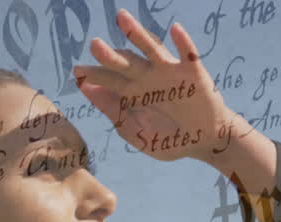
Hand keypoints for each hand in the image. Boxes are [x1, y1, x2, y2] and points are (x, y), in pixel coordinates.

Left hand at [74, 9, 252, 164]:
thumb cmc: (168, 139)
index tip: (77, 72)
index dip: (94, 75)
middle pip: (125, 62)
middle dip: (109, 55)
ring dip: (137, 34)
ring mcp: (170, 72)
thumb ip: (114, 112)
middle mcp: (148, 77)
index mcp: (132, 92)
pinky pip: (188, 54)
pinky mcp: (193, 73)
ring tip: (122, 19)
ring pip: (151, 49)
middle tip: (94, 45)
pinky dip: (183, 42)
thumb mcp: (136, 132)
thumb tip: (88, 90)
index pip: (109, 79)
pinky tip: (175, 29)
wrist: (203, 144)